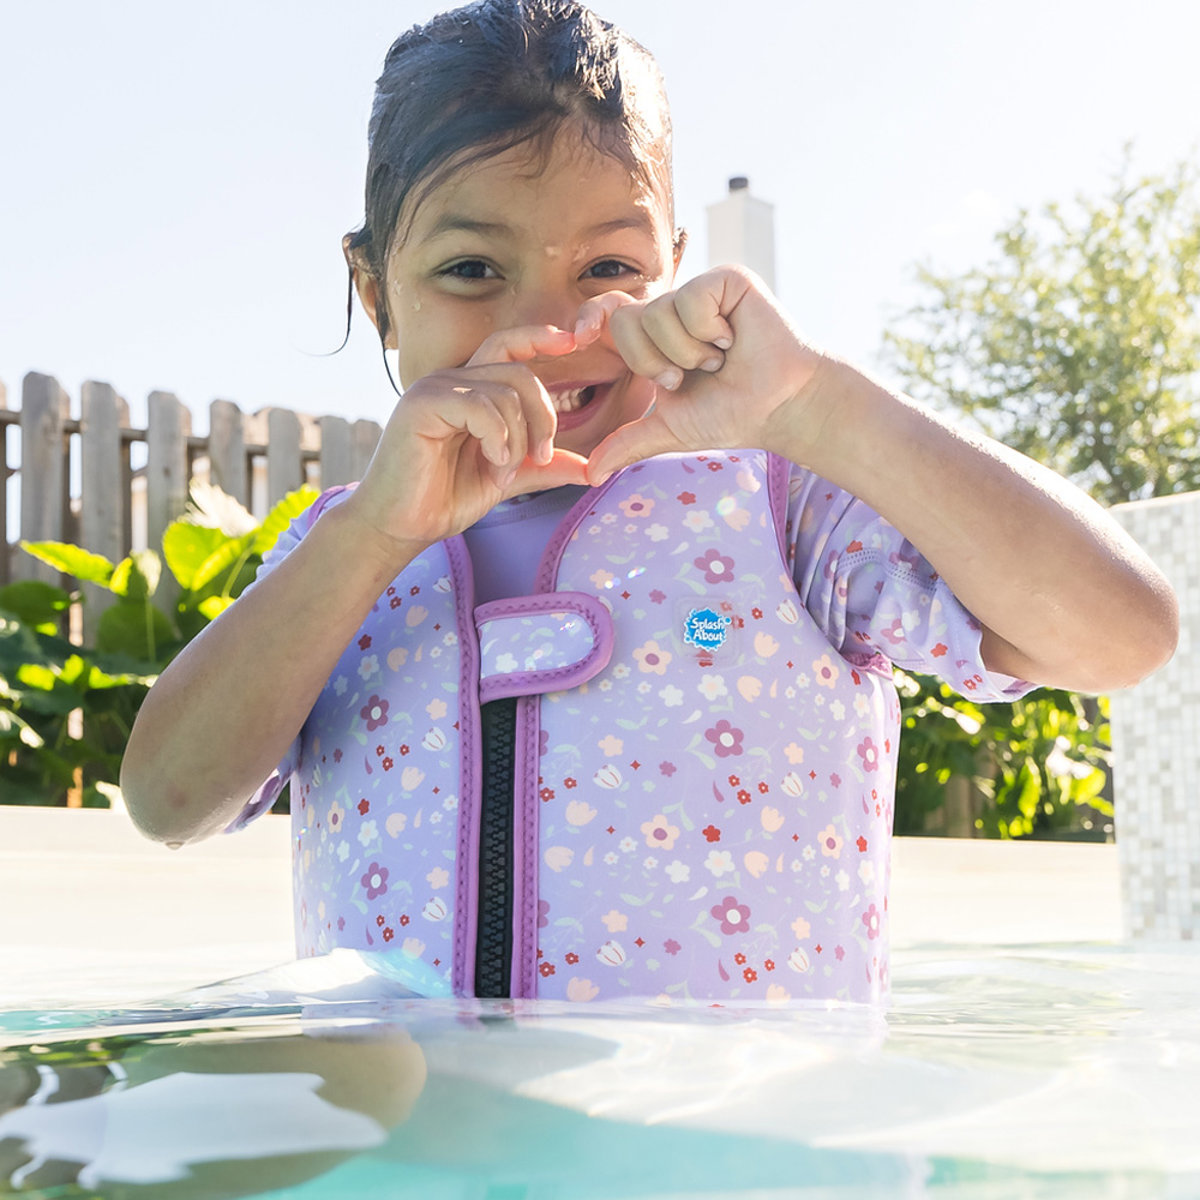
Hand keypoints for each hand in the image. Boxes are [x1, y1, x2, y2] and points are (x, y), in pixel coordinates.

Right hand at [344, 325, 589, 553]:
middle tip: (542, 458)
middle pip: (520, 373)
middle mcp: (452, 381)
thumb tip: (591, 469)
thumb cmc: (444, 499)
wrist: (400, 526)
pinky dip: (498, 438)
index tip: (575, 340)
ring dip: (517, 441)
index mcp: (470, 390)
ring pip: (505, 392)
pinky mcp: (421, 404)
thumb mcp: (506, 478)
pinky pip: (481, 406)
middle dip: (544, 417)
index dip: (541, 336)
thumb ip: (543, 466)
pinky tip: (492, 465)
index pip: (509, 345)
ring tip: (501, 473)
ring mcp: (435, 389)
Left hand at [578, 267, 829, 482]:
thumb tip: (589, 475)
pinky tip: (733, 339)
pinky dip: (710, 330)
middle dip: (653, 362)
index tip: (577, 338)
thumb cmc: (732, 414)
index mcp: (652, 338)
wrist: (779, 407)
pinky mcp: (725, 280)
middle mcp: (670, 309)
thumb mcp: (671, 430)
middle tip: (688, 375)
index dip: (588, 318)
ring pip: (659, 313)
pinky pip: (691, 299)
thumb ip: (629, 443)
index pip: (606, 314)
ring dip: (689, 352)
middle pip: (625, 320)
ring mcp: (697, 291)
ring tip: (719, 359)